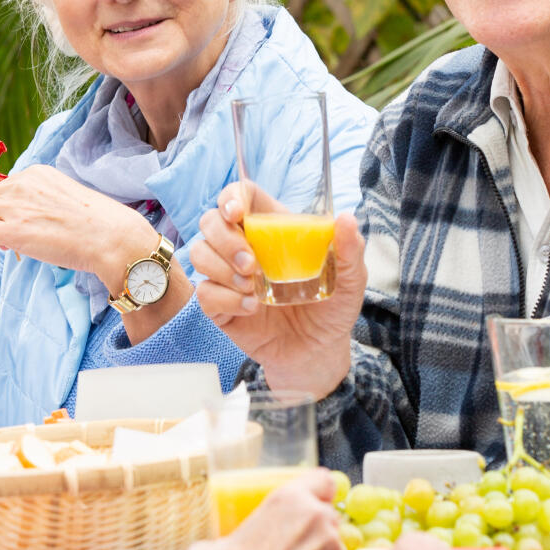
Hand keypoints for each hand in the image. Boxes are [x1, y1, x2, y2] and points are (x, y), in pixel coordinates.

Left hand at [0, 167, 156, 280]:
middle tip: (0, 235)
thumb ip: (43, 200)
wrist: (112, 238)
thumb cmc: (99, 223)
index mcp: (36, 173)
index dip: (3, 206)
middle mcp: (22, 184)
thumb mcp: (67, 196)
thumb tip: (29, 217)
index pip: (3, 186)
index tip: (14, 223)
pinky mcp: (11, 231)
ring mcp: (15, 207)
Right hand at [189, 470, 345, 549]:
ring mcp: (330, 539)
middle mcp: (314, 513)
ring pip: (332, 539)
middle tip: (295, 546)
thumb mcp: (215, 546)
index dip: (318, 493)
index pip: (323, 481)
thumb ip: (218, 542)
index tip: (313, 503)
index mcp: (288, 498)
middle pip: (326, 512)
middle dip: (315, 527)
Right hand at [190, 183, 366, 397]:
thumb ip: (350, 250)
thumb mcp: (350, 280)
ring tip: (252, 287)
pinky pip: (204, 291)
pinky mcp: (220, 305)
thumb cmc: (331, 309)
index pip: (240, 196)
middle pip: (210, 221)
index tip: (237, 213)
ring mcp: (228, 276)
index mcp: (272, 230)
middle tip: (252, 264)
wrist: (318, 353)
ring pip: (199, 252)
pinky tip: (251, 309)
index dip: (231, 197)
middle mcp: (244, 247)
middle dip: (224, 238)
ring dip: (221, 268)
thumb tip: (346, 219)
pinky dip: (225, 299)